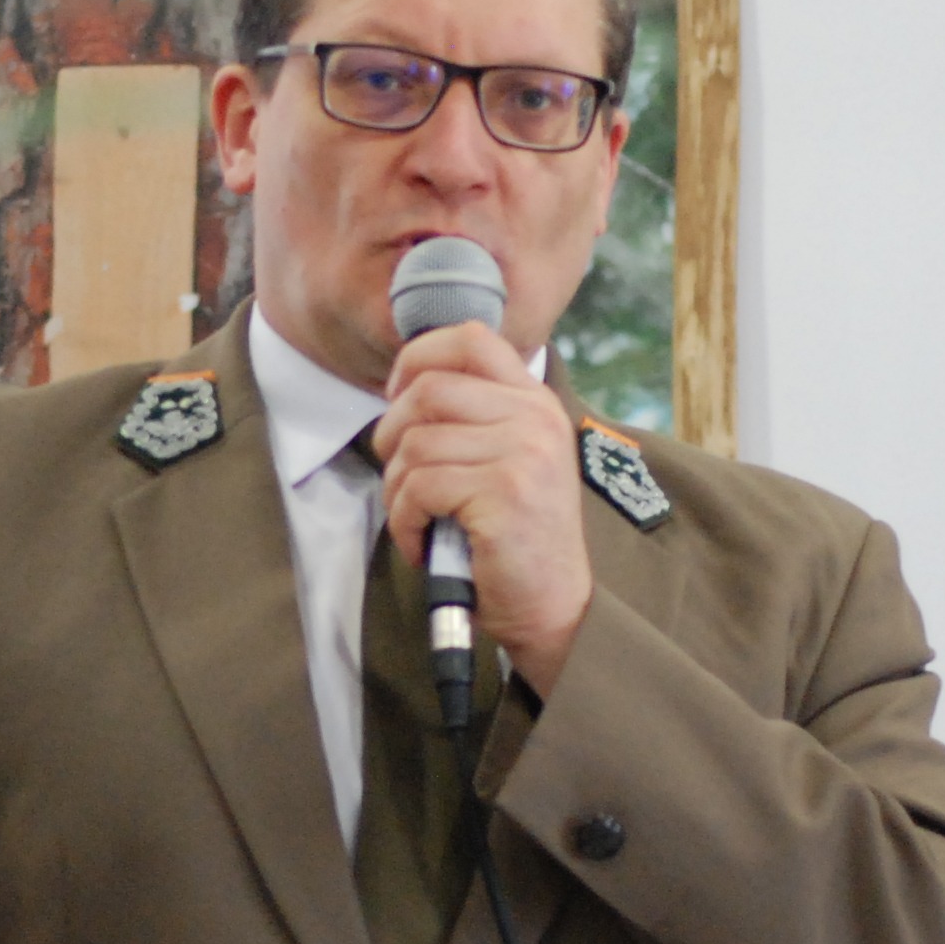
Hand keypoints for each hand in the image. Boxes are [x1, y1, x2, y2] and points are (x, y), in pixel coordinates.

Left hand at [374, 320, 593, 697]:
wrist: (553, 605)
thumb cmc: (515, 537)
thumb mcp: (508, 459)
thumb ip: (473, 417)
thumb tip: (403, 387)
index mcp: (533, 401)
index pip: (470, 338)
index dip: (418, 358)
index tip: (396, 398)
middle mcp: (534, 417)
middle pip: (428, 389)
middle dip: (391, 434)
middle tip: (399, 479)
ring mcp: (523, 452)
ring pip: (415, 443)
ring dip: (395, 489)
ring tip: (413, 519)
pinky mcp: (503, 492)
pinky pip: (418, 487)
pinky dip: (404, 520)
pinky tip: (421, 542)